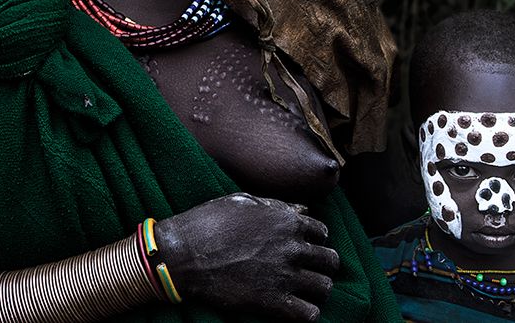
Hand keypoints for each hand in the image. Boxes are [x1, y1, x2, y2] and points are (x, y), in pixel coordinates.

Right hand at [155, 193, 338, 321]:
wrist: (184, 254)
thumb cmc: (208, 222)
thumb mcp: (242, 202)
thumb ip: (276, 206)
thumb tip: (302, 209)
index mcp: (287, 221)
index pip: (322, 233)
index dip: (315, 240)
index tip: (305, 247)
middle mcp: (293, 247)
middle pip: (330, 261)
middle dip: (323, 266)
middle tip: (310, 271)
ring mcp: (285, 276)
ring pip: (324, 287)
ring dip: (317, 290)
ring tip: (305, 291)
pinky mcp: (273, 302)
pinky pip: (309, 314)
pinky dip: (307, 313)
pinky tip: (296, 309)